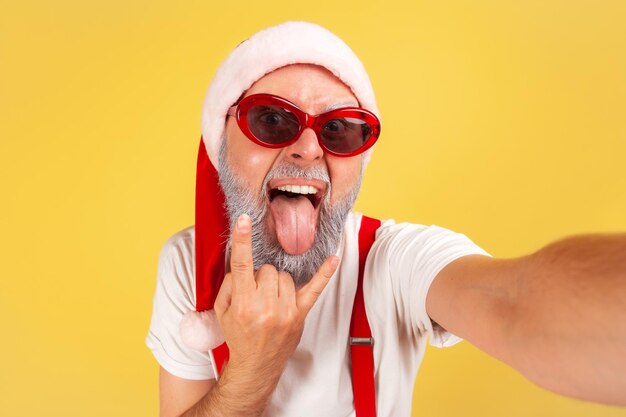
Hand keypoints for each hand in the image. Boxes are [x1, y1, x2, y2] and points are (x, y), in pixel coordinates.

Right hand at [214, 214, 338, 369]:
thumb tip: (240, 259)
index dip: (242, 240)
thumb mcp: (222, 311)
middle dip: (261, 276)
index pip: (242, 265)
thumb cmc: (238, 335)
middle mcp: (266, 307)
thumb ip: (229, 283)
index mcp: (244, 304)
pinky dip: (325, 273)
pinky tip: (334, 258)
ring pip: (285, 276)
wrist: (256, 365)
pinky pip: (316, 289)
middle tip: (256, 292)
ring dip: (277, 282)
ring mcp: (286, 311)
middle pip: (268, 269)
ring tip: (270, 299)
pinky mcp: (301, 314)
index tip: (244, 221)